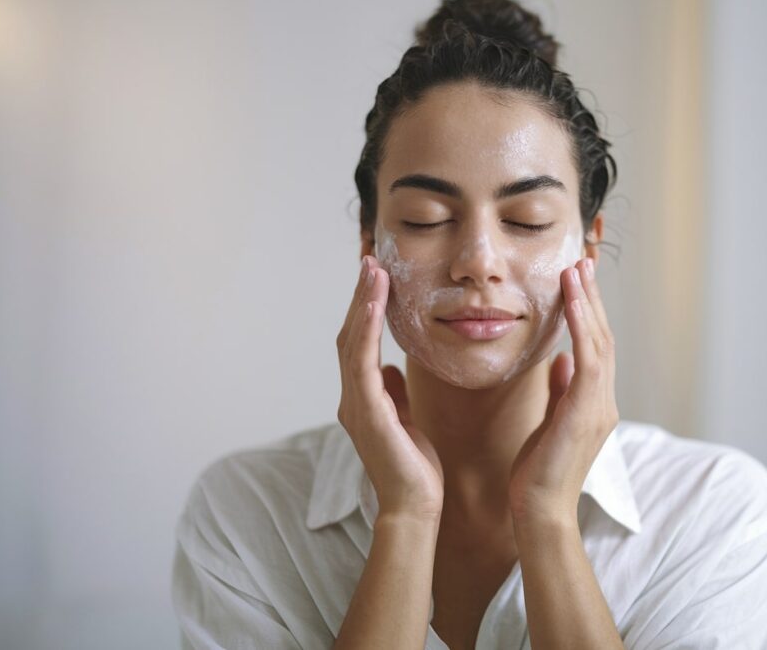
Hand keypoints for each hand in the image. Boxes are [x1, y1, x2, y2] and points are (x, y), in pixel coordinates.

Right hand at [336, 255, 443, 520]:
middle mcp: (353, 397)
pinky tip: (375, 303)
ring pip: (352, 341)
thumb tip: (390, 369)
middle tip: (370, 260)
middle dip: (360, 296)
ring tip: (372, 270)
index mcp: (362, 398)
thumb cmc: (414, 467)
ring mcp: (355, 404)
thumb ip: (393, 393)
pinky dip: (366, 329)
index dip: (365, 309)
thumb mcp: (406, 420)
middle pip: (351, 335)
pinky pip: (362, 361)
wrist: (415, 506)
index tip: (377, 277)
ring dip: (362, 303)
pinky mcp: (366, 412)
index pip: (359, 343)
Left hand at [508, 258, 618, 525]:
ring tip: (578, 268)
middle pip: (603, 337)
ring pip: (600, 341)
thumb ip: (559, 391)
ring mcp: (600, 406)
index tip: (578, 280)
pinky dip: (583, 326)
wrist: (539, 510)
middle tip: (584, 260)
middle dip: (593, 298)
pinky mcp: (588, 411)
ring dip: (589, 303)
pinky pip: (589, 358)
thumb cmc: (538, 472)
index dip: (589, 312)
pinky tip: (573, 300)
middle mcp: (604, 400)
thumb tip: (560, 361)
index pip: (595, 347)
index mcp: (594, 402)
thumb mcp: (549, 422)